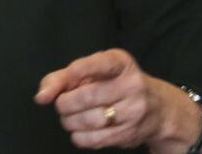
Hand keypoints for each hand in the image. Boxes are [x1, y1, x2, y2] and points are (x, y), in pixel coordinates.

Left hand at [34, 48, 201, 151]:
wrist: (159, 109)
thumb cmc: (114, 85)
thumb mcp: (92, 72)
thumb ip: (62, 78)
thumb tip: (41, 96)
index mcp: (121, 63)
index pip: (100, 64)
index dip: (81, 70)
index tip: (70, 75)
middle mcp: (132, 86)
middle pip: (87, 97)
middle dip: (65, 103)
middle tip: (63, 104)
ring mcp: (134, 111)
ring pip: (88, 120)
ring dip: (69, 121)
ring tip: (70, 117)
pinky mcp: (130, 134)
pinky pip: (93, 139)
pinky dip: (79, 136)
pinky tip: (81, 129)